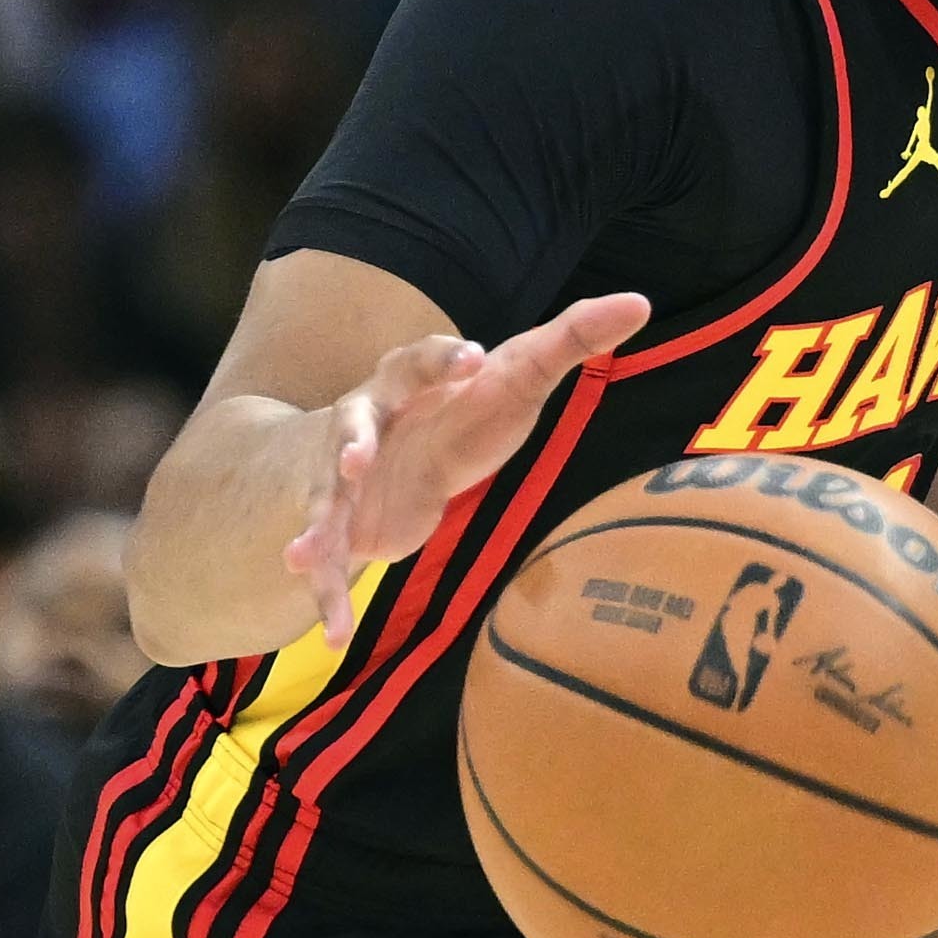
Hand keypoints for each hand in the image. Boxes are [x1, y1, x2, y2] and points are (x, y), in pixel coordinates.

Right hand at [286, 293, 646, 641]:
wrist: (380, 457)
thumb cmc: (459, 411)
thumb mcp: (515, 378)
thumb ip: (570, 339)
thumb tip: (637, 302)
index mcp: (408, 380)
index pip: (420, 360)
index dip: (442, 361)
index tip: (472, 361)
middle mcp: (365, 421)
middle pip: (351, 424)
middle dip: (349, 441)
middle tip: (354, 459)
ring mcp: (345, 477)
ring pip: (326, 499)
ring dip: (316, 525)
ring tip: (299, 554)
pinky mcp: (341, 526)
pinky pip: (331, 562)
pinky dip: (329, 598)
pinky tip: (332, 635)